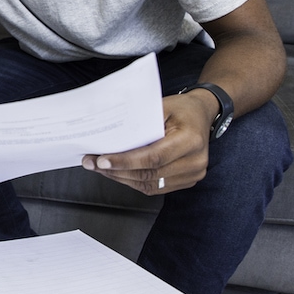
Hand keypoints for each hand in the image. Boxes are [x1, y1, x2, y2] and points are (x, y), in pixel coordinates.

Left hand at [81, 93, 212, 194]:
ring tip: (100, 167)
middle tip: (91, 163)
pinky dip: (133, 181)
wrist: (202, 114)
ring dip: (121, 177)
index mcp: (191, 140)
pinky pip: (155, 187)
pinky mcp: (187, 180)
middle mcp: (195, 161)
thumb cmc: (181, 108)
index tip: (101, 160)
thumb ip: (140, 121)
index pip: (153, 157)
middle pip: (149, 173)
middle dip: (116, 170)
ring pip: (150, 184)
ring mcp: (193, 174)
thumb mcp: (162, 106)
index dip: (125, 161)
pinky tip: (117, 172)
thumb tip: (110, 136)